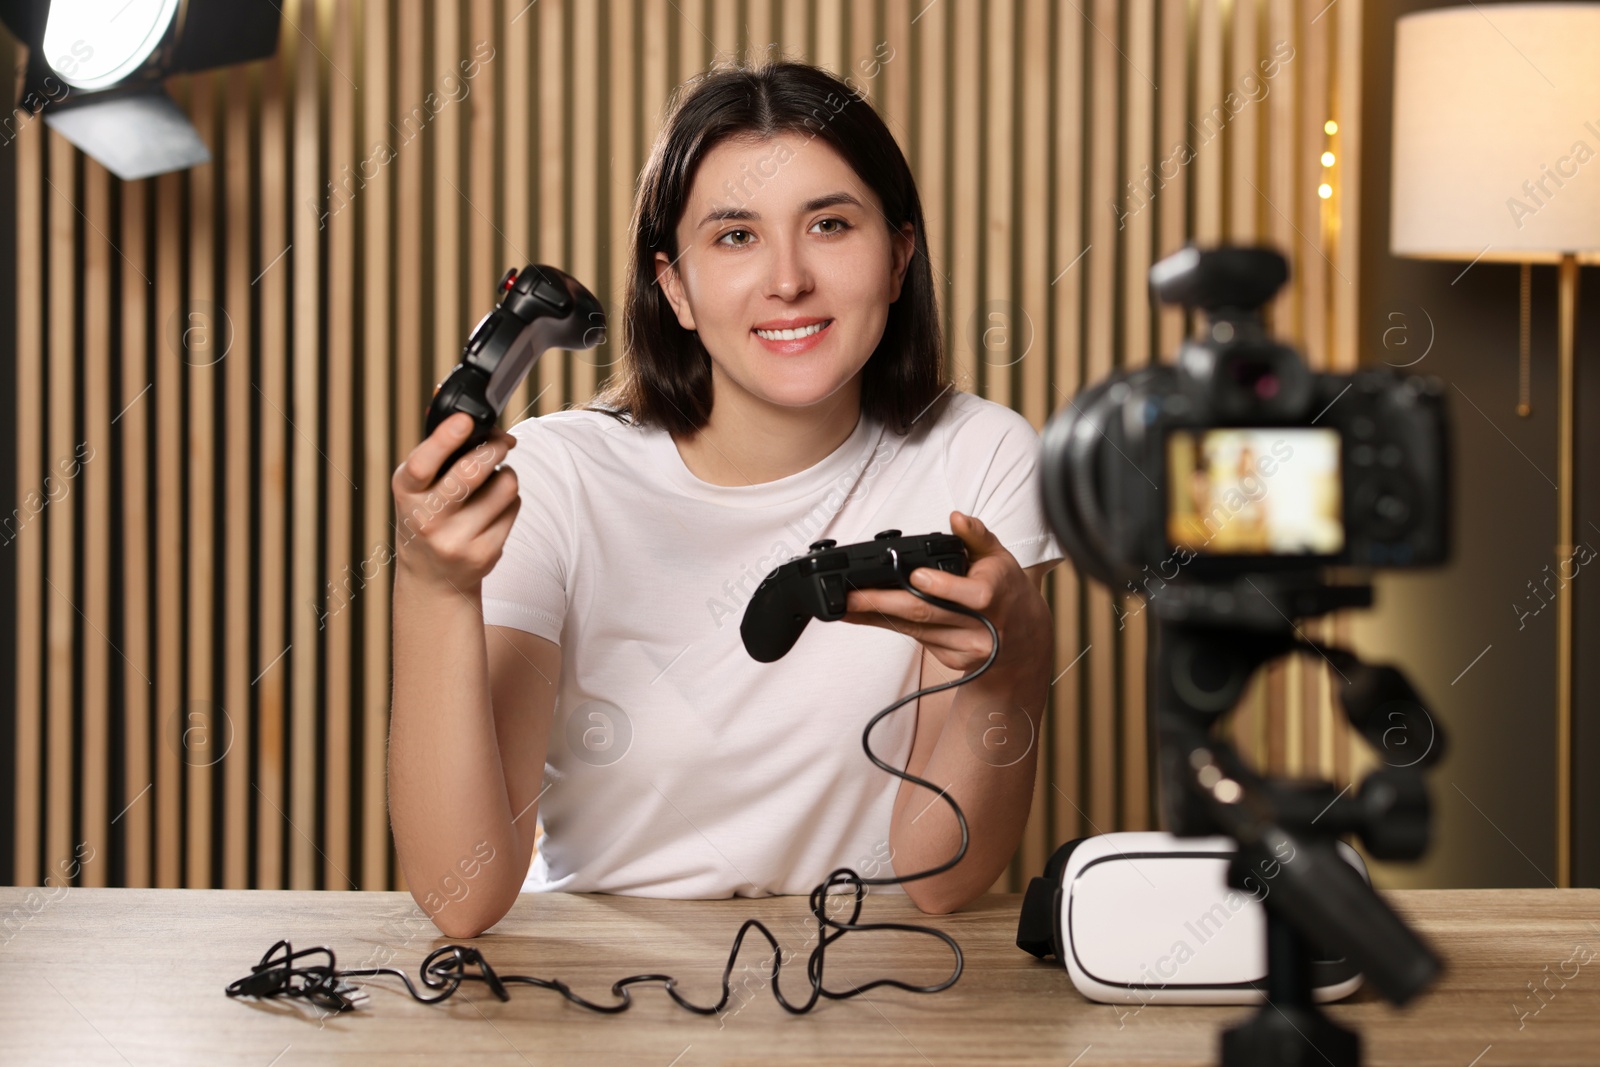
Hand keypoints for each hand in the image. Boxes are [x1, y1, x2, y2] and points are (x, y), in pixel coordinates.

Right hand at [391, 412, 520, 593]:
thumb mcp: (418, 485)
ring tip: (494, 480)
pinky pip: (514, 508)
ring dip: (507, 475)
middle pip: (472, 471)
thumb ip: (435, 448)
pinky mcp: (484, 554)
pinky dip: (511, 500)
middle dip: (496, 447)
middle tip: (503, 441)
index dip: (446, 438)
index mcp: (407, 492)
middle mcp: (428, 518)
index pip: (423, 463)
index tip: (466, 420)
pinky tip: (494, 506)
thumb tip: (444, 395)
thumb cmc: (427, 515)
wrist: (432, 577)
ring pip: (504, 487)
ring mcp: (456, 539)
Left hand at [841, 511, 1050, 678]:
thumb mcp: (999, 557)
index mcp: (994, 596)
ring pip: (913, 630)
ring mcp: (965, 647)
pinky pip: (915, 640)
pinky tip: (867, 616)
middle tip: (850, 597)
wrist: (1023, 641)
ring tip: (846, 605)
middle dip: (883, 604)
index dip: (938, 585)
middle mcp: (980, 626)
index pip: (966, 595)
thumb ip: (976, 535)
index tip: (911, 575)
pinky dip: (891, 626)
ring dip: (876, 617)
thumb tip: (957, 518)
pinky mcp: (951, 659)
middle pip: (926, 614)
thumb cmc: (1007, 591)